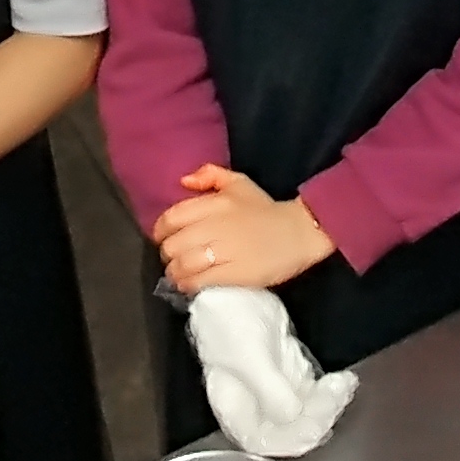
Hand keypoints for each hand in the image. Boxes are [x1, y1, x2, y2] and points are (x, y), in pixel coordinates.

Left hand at [153, 165, 336, 293]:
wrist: (299, 232)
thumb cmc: (266, 209)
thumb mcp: (239, 183)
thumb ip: (210, 175)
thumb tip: (183, 181)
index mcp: (214, 204)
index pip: (172, 218)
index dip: (160, 231)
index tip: (162, 238)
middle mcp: (215, 226)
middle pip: (174, 245)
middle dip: (167, 255)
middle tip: (172, 259)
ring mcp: (224, 252)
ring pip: (183, 265)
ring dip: (174, 273)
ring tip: (178, 275)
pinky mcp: (234, 274)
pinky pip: (200, 281)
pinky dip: (188, 285)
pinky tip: (188, 285)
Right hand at [187, 286, 356, 458]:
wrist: (233, 281)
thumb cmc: (227, 319)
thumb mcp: (247, 355)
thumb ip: (269, 388)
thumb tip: (293, 416)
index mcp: (235, 407)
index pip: (261, 441)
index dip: (287, 443)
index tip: (313, 430)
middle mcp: (256, 404)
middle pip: (289, 429)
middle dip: (317, 418)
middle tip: (334, 397)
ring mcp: (276, 386)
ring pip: (307, 410)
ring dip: (329, 403)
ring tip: (343, 385)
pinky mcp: (291, 368)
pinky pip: (315, 390)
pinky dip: (331, 390)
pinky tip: (343, 380)